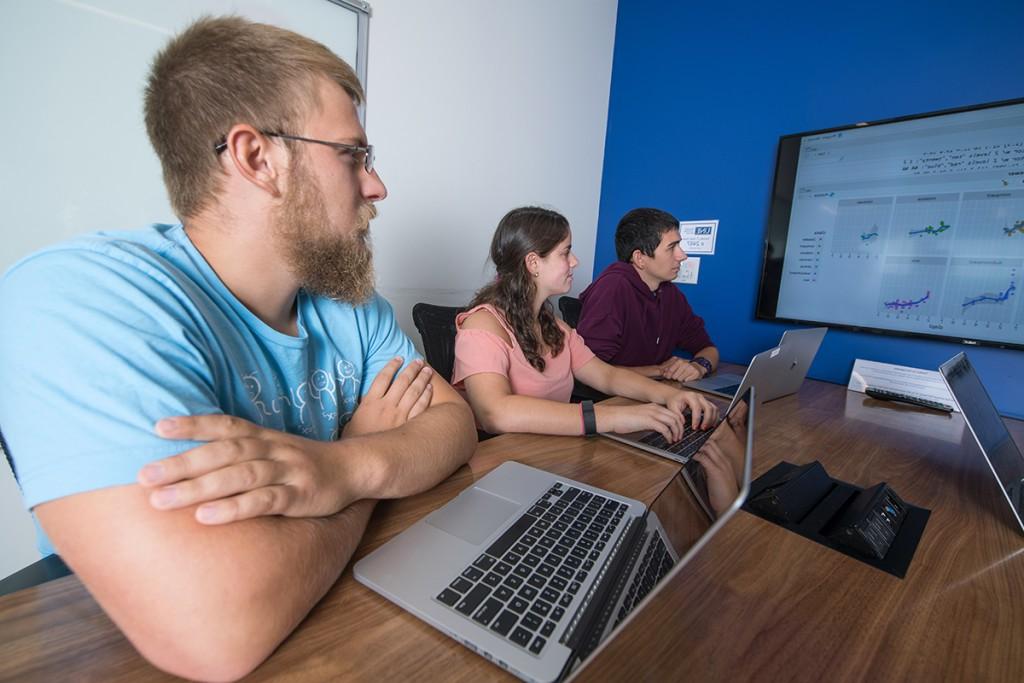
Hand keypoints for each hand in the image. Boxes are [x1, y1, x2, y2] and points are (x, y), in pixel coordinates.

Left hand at [138, 415, 351, 523]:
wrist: (352, 469)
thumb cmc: (302, 463)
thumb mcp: (272, 449)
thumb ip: (239, 451)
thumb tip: (192, 457)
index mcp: (263, 436)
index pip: (224, 425)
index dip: (192, 424)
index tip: (157, 427)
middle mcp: (271, 449)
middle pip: (223, 452)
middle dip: (181, 463)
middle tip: (143, 476)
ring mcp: (286, 472)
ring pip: (239, 475)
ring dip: (199, 487)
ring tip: (162, 500)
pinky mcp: (300, 496)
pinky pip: (264, 501)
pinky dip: (234, 508)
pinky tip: (207, 517)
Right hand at [344, 357, 432, 436]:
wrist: (364, 459)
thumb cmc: (356, 443)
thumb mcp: (352, 421)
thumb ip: (362, 408)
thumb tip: (367, 400)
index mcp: (370, 402)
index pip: (383, 377)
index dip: (392, 366)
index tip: (398, 359)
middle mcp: (386, 406)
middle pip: (402, 381)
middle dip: (411, 369)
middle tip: (418, 361)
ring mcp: (399, 415)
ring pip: (413, 391)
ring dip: (421, 379)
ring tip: (427, 370)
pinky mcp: (408, 426)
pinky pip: (420, 407)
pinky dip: (426, 396)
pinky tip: (430, 389)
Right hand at [598, 403, 685, 442]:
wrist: (614, 417)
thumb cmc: (624, 418)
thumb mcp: (641, 417)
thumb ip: (650, 421)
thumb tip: (658, 429)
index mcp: (654, 407)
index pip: (673, 413)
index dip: (679, 422)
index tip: (679, 430)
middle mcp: (655, 409)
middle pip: (676, 417)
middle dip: (680, 428)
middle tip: (679, 437)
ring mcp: (652, 414)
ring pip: (672, 422)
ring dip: (676, 432)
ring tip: (675, 439)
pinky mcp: (648, 421)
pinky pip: (664, 428)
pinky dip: (668, 435)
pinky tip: (667, 440)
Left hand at [659, 357, 702, 381]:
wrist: (698, 366)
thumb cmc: (685, 366)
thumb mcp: (677, 364)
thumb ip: (669, 368)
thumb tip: (663, 373)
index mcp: (679, 361)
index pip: (671, 370)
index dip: (668, 374)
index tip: (667, 377)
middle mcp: (685, 364)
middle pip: (675, 376)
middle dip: (674, 377)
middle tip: (676, 376)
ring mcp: (691, 369)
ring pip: (680, 379)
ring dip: (680, 379)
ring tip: (682, 376)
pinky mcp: (695, 373)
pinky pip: (687, 380)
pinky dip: (686, 380)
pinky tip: (687, 377)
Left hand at [665, 390, 718, 429]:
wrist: (676, 396)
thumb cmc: (675, 401)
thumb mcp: (672, 407)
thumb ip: (677, 415)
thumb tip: (683, 422)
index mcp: (690, 396)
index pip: (697, 407)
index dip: (697, 419)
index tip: (694, 427)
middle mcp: (699, 397)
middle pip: (708, 408)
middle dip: (707, 420)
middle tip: (703, 428)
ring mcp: (704, 399)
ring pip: (714, 409)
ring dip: (712, 419)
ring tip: (707, 428)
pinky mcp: (707, 403)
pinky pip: (715, 410)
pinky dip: (715, 418)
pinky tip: (711, 425)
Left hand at [692, 439, 739, 516]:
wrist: (729, 507)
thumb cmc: (723, 495)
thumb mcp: (717, 478)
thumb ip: (710, 468)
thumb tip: (700, 461)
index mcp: (726, 462)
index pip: (714, 445)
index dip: (704, 442)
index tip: (694, 442)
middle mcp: (724, 461)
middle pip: (711, 443)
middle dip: (699, 441)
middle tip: (688, 441)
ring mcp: (721, 466)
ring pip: (708, 448)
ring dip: (696, 446)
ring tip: (686, 445)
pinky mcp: (715, 472)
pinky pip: (703, 458)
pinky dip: (695, 455)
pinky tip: (689, 455)